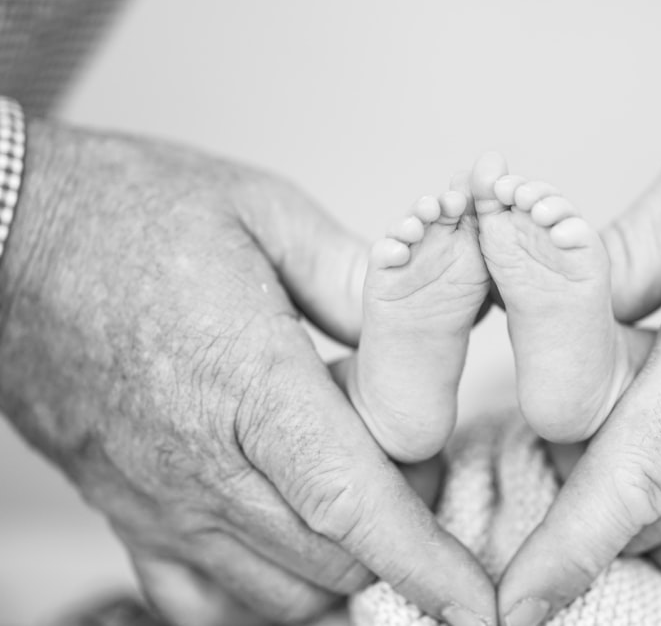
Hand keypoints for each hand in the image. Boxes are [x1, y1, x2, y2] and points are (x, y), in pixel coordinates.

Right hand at [0, 123, 494, 625]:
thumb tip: (433, 319)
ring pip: (276, 592)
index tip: (476, 601)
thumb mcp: (263, 212)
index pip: (349, 499)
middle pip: (330, 558)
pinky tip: (296, 561)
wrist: (6, 235)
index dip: (423, 560)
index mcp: (246, 380)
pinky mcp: (127, 513)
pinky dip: (264, 600)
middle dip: (404, 547)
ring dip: (344, 574)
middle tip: (430, 486)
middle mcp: (200, 462)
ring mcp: (158, 500)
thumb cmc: (131, 213)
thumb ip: (356, 278)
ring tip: (373, 514)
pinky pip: (199, 602)